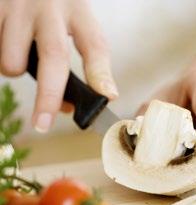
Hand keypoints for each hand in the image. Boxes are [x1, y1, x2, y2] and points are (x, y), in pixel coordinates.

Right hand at [0, 0, 117, 131]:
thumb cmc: (51, 4)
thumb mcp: (72, 19)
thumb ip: (73, 59)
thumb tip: (65, 106)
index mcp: (78, 10)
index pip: (95, 45)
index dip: (100, 74)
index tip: (107, 97)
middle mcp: (50, 6)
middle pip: (54, 57)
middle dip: (49, 96)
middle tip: (43, 124)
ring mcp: (18, 5)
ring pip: (12, 61)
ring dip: (13, 70)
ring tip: (18, 55)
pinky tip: (6, 43)